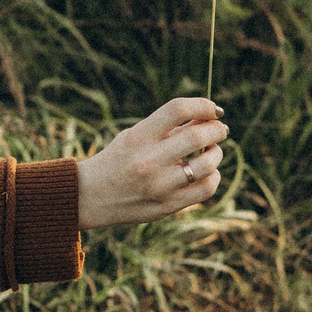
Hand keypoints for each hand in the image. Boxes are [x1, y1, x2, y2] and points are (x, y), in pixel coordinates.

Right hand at [75, 97, 227, 227]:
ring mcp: (158, 186)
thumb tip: (208, 118)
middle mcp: (148, 161)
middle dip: (217, 130)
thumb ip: (169, 128)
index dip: (203, 105)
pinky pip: (205, 190)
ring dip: (217, 153)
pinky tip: (208, 172)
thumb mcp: (135, 136)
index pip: (177, 109)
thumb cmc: (118, 160)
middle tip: (220, 130)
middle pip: (197, 137)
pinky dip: (214, 177)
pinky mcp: (166, 206)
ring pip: (207, 165)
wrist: (91, 197)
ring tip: (212, 151)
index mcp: (138, 137)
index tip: (214, 110)